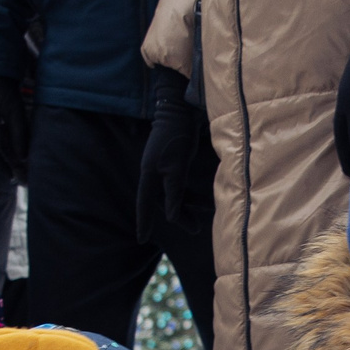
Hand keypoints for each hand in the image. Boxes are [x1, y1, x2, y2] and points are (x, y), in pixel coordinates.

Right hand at [138, 66, 215, 242]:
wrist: (181, 110)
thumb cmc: (177, 137)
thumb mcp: (176, 168)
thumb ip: (173, 193)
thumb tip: (171, 217)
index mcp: (149, 174)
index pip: (144, 204)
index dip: (144, 221)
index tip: (142, 239)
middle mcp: (154, 171)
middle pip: (163, 200)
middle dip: (180, 215)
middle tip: (195, 229)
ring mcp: (164, 165)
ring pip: (175, 192)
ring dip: (190, 203)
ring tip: (207, 211)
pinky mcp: (175, 159)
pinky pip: (181, 182)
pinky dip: (191, 191)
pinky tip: (204, 197)